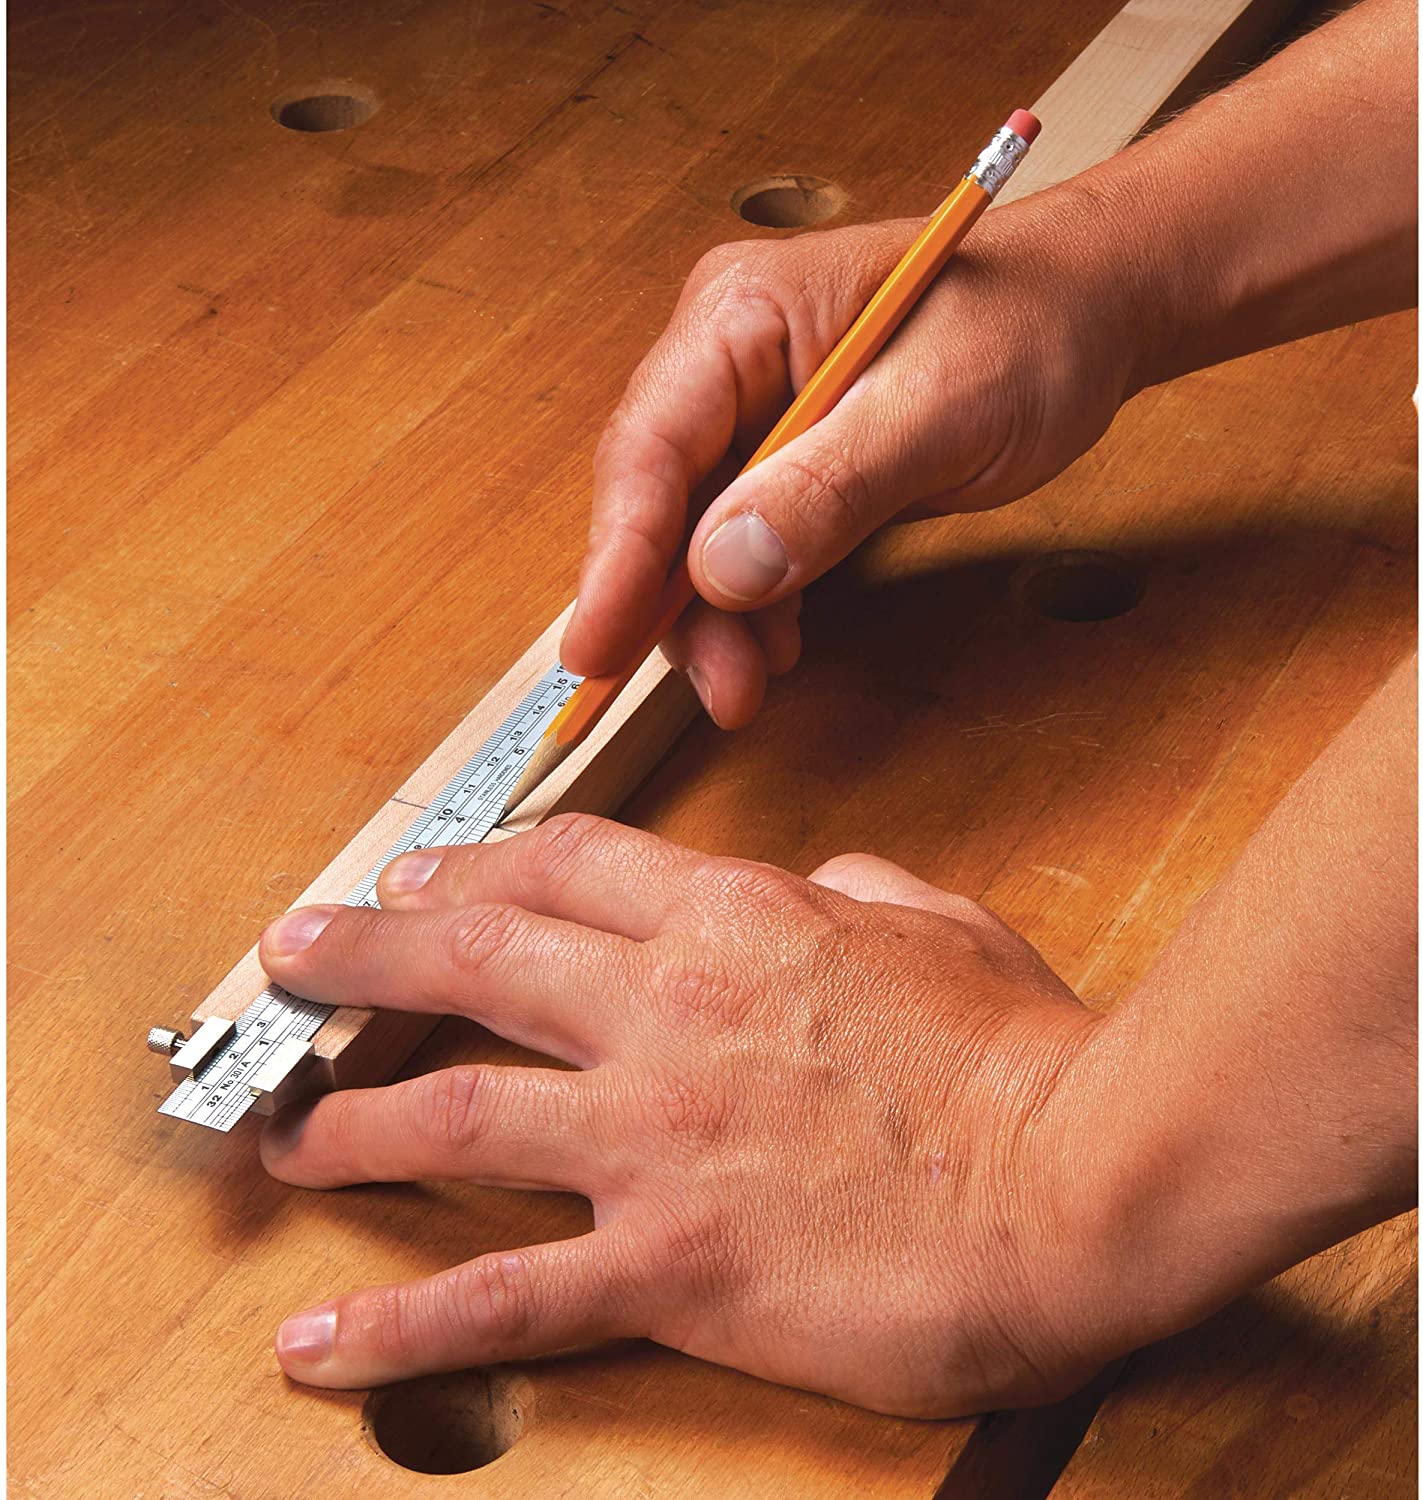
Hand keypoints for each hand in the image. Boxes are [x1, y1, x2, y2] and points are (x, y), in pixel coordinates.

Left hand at [257, 814, 1115, 1416]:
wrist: (1082, 1180)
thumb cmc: (1024, 1055)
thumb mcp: (939, 923)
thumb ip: (855, 887)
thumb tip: (814, 881)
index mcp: (737, 920)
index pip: (562, 868)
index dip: (473, 867)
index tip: (420, 879)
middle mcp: (669, 1012)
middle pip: (474, 962)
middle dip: (363, 952)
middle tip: (294, 952)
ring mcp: (656, 1138)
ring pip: (456, 1115)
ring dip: (351, 1120)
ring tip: (287, 1130)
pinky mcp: (672, 1265)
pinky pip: (506, 1296)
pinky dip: (399, 1321)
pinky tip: (320, 1339)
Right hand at [560, 186, 1149, 727]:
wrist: (1089, 317)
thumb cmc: (1032, 329)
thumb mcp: (941, 409)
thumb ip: (829, 486)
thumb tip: (722, 568)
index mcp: (742, 315)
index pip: (651, 444)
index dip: (617, 555)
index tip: (595, 647)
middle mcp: (727, 362)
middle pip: (657, 502)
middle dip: (670, 607)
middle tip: (716, 691)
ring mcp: (753, 417)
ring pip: (694, 541)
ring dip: (714, 623)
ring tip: (748, 688)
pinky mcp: (785, 465)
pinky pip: (744, 551)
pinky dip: (755, 610)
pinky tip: (777, 651)